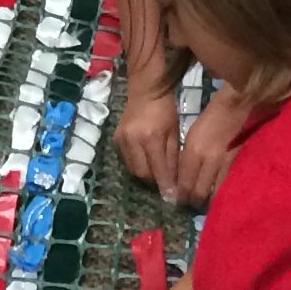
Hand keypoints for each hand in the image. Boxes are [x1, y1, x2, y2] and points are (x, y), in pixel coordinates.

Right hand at [116, 82, 181, 203]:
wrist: (145, 91)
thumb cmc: (165, 111)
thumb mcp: (174, 134)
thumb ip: (173, 159)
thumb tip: (174, 184)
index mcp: (151, 138)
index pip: (159, 170)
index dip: (166, 186)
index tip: (173, 199)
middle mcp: (133, 140)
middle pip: (143, 174)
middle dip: (155, 183)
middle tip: (166, 186)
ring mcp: (122, 140)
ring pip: (133, 170)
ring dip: (146, 176)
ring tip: (157, 176)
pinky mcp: (116, 139)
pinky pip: (127, 161)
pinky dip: (137, 166)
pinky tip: (146, 163)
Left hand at [175, 88, 249, 206]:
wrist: (235, 109)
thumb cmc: (210, 120)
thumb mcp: (192, 137)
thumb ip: (188, 158)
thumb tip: (183, 179)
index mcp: (194, 151)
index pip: (185, 181)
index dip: (181, 195)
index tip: (178, 201)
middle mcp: (208, 160)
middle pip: (198, 190)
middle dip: (193, 201)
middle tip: (190, 206)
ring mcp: (225, 164)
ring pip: (214, 192)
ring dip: (207, 200)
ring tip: (204, 204)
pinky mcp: (237, 165)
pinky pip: (226, 185)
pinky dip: (221, 193)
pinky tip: (218, 196)